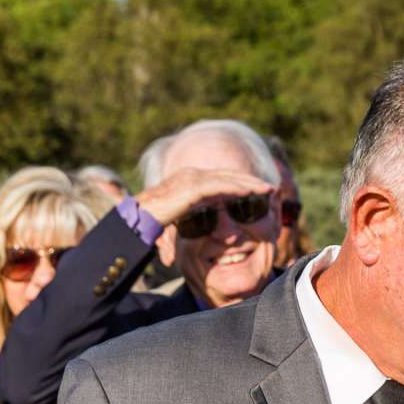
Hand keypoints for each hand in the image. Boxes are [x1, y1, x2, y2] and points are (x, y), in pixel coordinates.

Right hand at [133, 166, 273, 229]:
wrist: (133, 221)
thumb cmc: (148, 224)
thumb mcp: (176, 220)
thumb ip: (191, 218)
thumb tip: (205, 228)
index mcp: (187, 182)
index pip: (220, 179)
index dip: (240, 183)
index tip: (258, 191)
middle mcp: (190, 176)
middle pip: (227, 175)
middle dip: (250, 180)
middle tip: (270, 188)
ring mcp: (189, 180)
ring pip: (226, 178)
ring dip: (248, 183)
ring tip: (267, 189)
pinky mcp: (189, 189)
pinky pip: (218, 187)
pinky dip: (236, 188)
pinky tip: (250, 192)